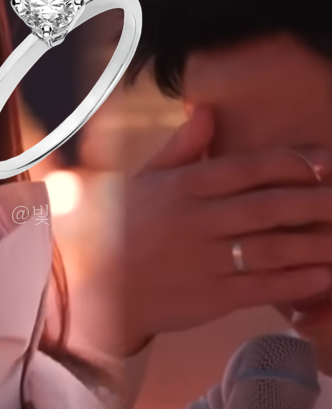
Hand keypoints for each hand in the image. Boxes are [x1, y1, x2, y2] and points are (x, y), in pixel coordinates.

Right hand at [121, 105, 331, 355]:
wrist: (100, 287)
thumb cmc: (124, 228)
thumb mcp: (144, 181)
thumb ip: (180, 148)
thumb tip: (207, 111)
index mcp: (181, 188)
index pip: (247, 168)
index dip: (292, 164)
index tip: (324, 163)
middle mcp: (196, 221)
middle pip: (269, 207)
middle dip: (315, 201)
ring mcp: (205, 261)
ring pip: (273, 249)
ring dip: (316, 242)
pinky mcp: (212, 298)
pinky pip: (264, 287)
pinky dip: (299, 282)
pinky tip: (324, 275)